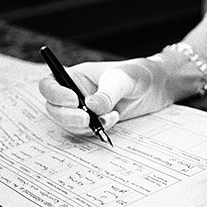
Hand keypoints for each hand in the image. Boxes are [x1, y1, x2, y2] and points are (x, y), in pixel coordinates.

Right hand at [38, 57, 178, 134]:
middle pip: (54, 109)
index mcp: (75, 76)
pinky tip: (114, 118)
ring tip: (108, 117)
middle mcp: (75, 93)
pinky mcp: (96, 122)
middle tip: (86, 118)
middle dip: (67, 116)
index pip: (50, 85)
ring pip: (69, 123)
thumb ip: (107, 93)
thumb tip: (90, 107)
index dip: (55, 94)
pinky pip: (87, 132)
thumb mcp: (123, 80)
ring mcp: (84, 110)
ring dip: (84, 126)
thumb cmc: (137, 74)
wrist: (156, 87)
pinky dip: (98, 130)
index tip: (74, 100)